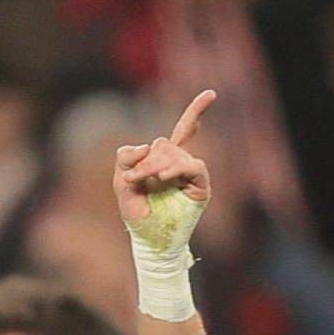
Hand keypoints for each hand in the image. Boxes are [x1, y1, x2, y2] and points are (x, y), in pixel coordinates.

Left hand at [114, 87, 213, 253]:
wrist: (148, 240)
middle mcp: (182, 164)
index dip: (197, 111)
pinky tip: (164, 177)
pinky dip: (177, 168)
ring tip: (147, 183)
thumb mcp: (121, 181)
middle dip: (147, 159)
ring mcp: (192, 175)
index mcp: (166, 159)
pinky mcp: (200, 187)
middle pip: (165, 143)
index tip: (212, 94)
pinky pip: (193, 166)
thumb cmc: (136, 214)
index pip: (183, 130)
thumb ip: (126, 157)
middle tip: (136, 180)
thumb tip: (149, 145)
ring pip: (175, 153)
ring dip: (155, 166)